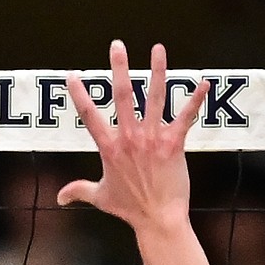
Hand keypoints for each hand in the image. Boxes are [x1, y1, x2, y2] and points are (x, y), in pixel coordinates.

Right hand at [58, 42, 208, 235]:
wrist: (158, 218)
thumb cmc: (129, 209)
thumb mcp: (100, 197)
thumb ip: (78, 191)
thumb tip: (59, 197)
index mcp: (109, 148)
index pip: (89, 116)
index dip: (79, 94)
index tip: (72, 76)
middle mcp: (129, 138)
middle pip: (122, 96)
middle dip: (119, 68)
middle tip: (117, 46)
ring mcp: (152, 139)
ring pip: (155, 98)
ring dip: (157, 71)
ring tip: (158, 49)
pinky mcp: (174, 144)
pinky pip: (186, 116)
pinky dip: (196, 99)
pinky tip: (205, 83)